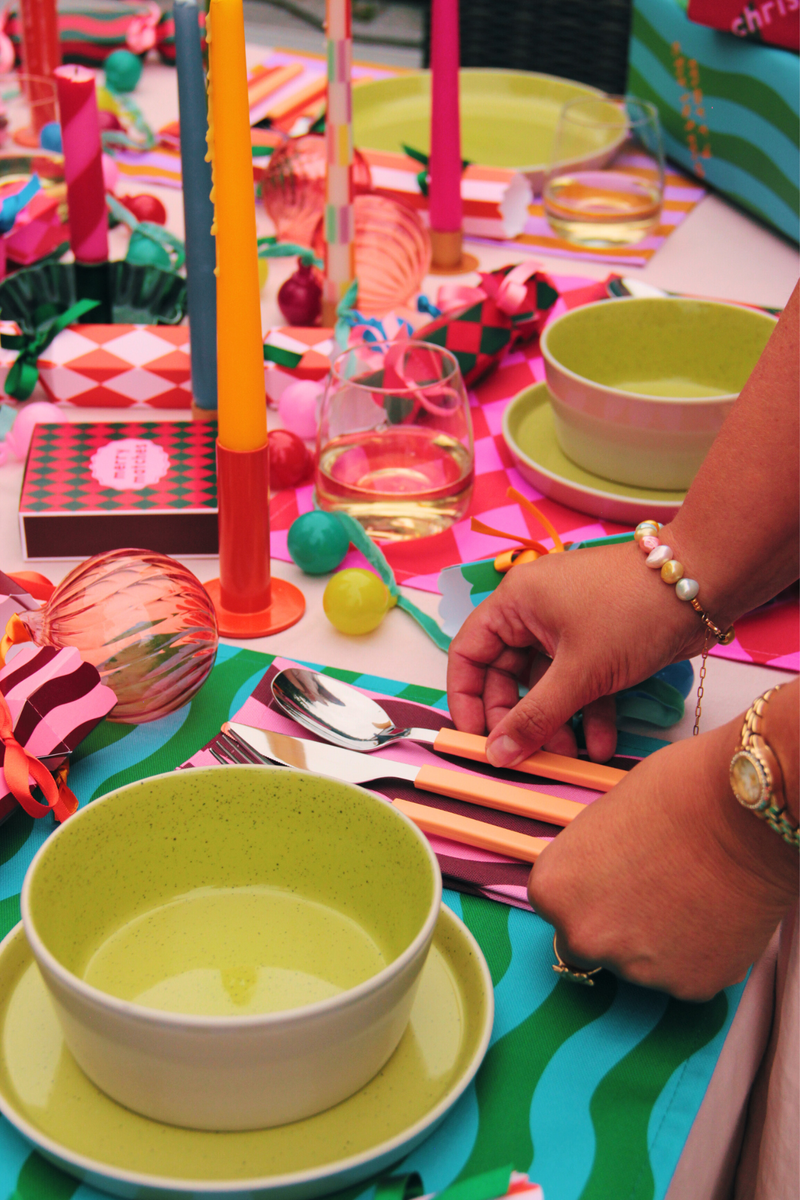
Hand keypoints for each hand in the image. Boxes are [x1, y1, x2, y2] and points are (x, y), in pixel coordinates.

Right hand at [447, 539, 704, 766]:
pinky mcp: (600, 643)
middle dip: (519, 719)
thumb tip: (496, 755)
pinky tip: (601, 745)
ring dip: (556, 722)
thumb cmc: (632, 610)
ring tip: (571, 755)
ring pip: (547, 685)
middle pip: (507, 675)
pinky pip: (580, 683)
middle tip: (525, 755)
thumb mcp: (579, 671)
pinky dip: (588, 712)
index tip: (475, 738)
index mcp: (515, 602)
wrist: (703, 584)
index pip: (469, 653)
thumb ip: (534, 717)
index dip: (466, 699)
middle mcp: (535, 612)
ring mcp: (569, 628)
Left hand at [528, 716, 798, 1000]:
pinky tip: (712, 911)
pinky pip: (687, 974)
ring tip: (690, 893)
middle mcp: (585, 938)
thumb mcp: (600, 820)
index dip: (590, 890)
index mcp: (554, 892)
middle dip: (618, 922)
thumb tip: (595, 879)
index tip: (614, 875)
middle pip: (593, 942)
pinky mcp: (691, 986)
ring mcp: (638, 969)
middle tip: (654, 887)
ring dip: (658, 939)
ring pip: (642, 962)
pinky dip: (698, 952)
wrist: (743, 811)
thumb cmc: (675, 794)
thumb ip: (586, 864)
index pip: (559, 906)